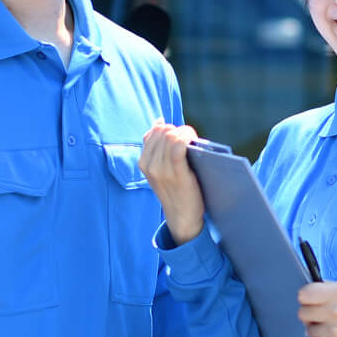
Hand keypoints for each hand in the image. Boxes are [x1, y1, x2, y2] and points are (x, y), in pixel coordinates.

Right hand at [139, 121, 204, 244]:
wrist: (181, 216)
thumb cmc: (174, 189)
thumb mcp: (159, 169)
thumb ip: (156, 147)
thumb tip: (159, 121)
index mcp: (143, 162)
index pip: (154, 132)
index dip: (169, 128)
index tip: (180, 136)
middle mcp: (149, 165)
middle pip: (163, 131)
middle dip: (178, 129)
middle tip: (190, 139)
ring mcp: (161, 170)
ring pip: (171, 136)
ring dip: (186, 133)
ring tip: (193, 142)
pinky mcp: (176, 173)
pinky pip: (178, 147)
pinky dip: (187, 139)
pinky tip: (193, 143)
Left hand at [297, 281, 336, 336]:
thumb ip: (327, 288)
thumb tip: (307, 292)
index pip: (304, 295)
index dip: (306, 297)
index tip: (309, 300)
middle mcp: (336, 311)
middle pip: (302, 313)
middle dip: (309, 313)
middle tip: (319, 313)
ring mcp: (336, 331)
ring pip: (309, 329)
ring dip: (316, 327)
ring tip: (330, 324)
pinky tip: (336, 334)